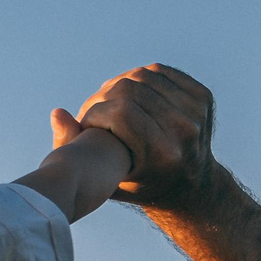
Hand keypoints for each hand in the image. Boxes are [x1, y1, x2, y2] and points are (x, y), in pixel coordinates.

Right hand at [72, 65, 215, 207]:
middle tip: (93, 110)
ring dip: (119, 84)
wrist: (190, 188)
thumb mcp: (104, 180)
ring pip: (145, 75)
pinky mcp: (202, 97)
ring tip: (107, 101)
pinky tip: (128, 92)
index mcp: (162, 155)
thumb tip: (57, 113)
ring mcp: (197, 112)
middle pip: (131, 90)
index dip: (94, 113)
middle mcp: (184, 132)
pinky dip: (139, 77)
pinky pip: (161, 71)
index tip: (85, 124)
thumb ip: (74, 150)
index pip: (120, 112)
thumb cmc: (138, 187)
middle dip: (103, 96)